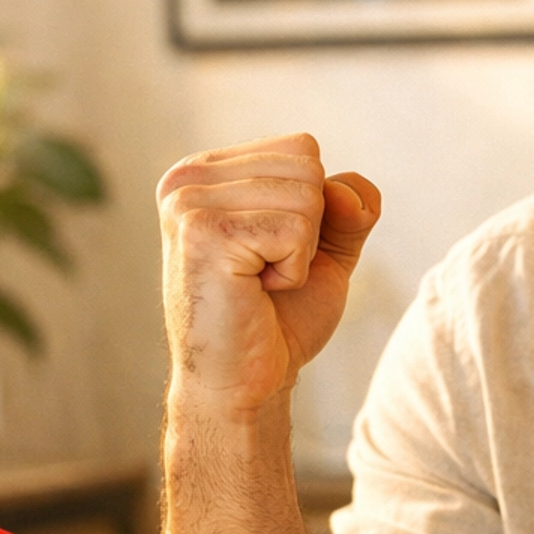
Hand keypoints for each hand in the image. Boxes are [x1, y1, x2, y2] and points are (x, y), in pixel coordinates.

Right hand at [158, 135, 380, 420]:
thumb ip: (345, 205)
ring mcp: (189, 204)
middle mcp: (187, 179)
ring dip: (300, 252)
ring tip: (259, 282)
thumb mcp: (323, 248)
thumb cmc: (278, 319)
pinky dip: (294, 270)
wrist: (244, 385)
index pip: (301, 148)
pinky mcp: (203, 233)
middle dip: (309, 228)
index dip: (314, 207)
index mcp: (205, 172)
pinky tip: (256, 291)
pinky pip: (296, 229)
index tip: (271, 251)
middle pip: (307, 165)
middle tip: (266, 272)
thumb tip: (346, 192)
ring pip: (306, 196)